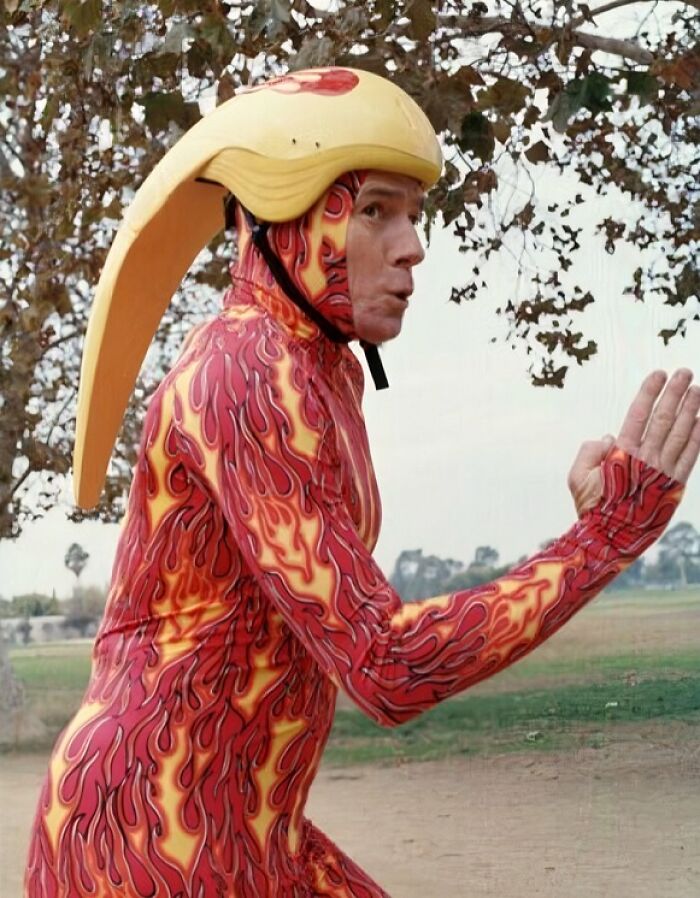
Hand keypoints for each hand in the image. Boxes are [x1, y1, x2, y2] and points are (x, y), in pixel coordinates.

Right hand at [568, 369, 699, 516]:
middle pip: (664, 419)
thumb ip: (589, 451)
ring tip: (697, 390)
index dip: (649, 393)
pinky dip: (698, 438)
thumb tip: (609, 437)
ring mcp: (663, 473)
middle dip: (675, 394)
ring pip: (681, 434)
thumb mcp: (577, 477)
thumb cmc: (592, 507)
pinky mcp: (675, 486)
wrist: (610, 540)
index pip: (638, 415)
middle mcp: (645, 460)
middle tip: (684, 373)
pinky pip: (690, 457)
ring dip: (691, 410)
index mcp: (621, 454)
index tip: (658, 374)